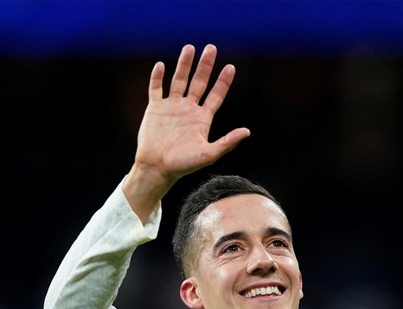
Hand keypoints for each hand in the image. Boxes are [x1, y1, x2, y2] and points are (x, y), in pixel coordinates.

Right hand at [129, 44, 249, 200]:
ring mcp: (171, 108)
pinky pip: (156, 89)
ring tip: (189, 47)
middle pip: (199, 82)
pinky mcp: (155, 109)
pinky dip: (157, 77)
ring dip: (184, 64)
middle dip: (205, 65)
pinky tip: (161, 64)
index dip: (223, 81)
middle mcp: (188, 110)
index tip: (231, 66)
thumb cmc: (183, 165)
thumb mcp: (209, 154)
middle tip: (211, 48)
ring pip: (179, 80)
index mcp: (202, 119)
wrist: (157, 168)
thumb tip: (247, 132)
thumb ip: (227, 142)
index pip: (216, 95)